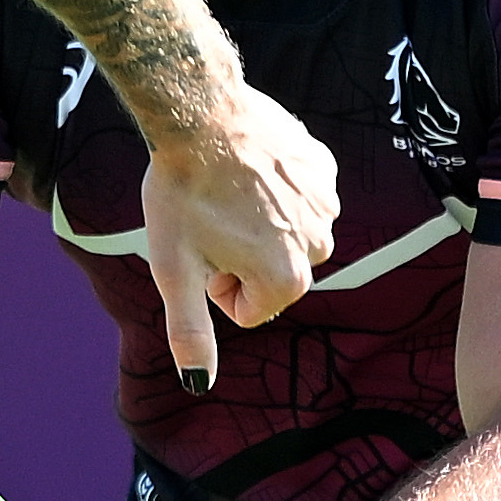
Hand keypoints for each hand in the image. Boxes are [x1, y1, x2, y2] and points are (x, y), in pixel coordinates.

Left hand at [134, 91, 339, 392]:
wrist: (201, 115)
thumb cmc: (182, 195)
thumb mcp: (174, 271)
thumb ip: (189, 332)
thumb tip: (197, 385)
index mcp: (286, 278)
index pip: (250, 309)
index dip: (216, 285)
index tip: (201, 252)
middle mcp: (319, 245)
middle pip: (272, 274)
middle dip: (241, 259)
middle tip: (209, 222)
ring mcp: (327, 204)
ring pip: (286, 235)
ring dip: (258, 225)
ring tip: (226, 194)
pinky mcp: (324, 168)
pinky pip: (299, 196)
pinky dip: (273, 191)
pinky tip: (246, 170)